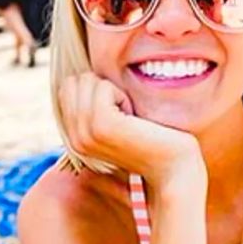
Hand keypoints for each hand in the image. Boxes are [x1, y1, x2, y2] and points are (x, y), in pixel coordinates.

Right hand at [58, 73, 205, 189]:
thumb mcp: (119, 119)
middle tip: (126, 114)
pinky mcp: (101, 127)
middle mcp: (75, 138)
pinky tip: (133, 117)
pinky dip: (121, 94)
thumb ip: (96, 103)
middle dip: (103, 87)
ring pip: (87, 82)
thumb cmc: (154, 138)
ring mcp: (85, 133)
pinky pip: (102, 87)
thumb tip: (86, 75)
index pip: (68, 87)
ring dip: (114, 91)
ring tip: (130, 118)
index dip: (98, 89)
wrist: (173, 168)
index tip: (120, 112)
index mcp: (75, 136)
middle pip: (74, 82)